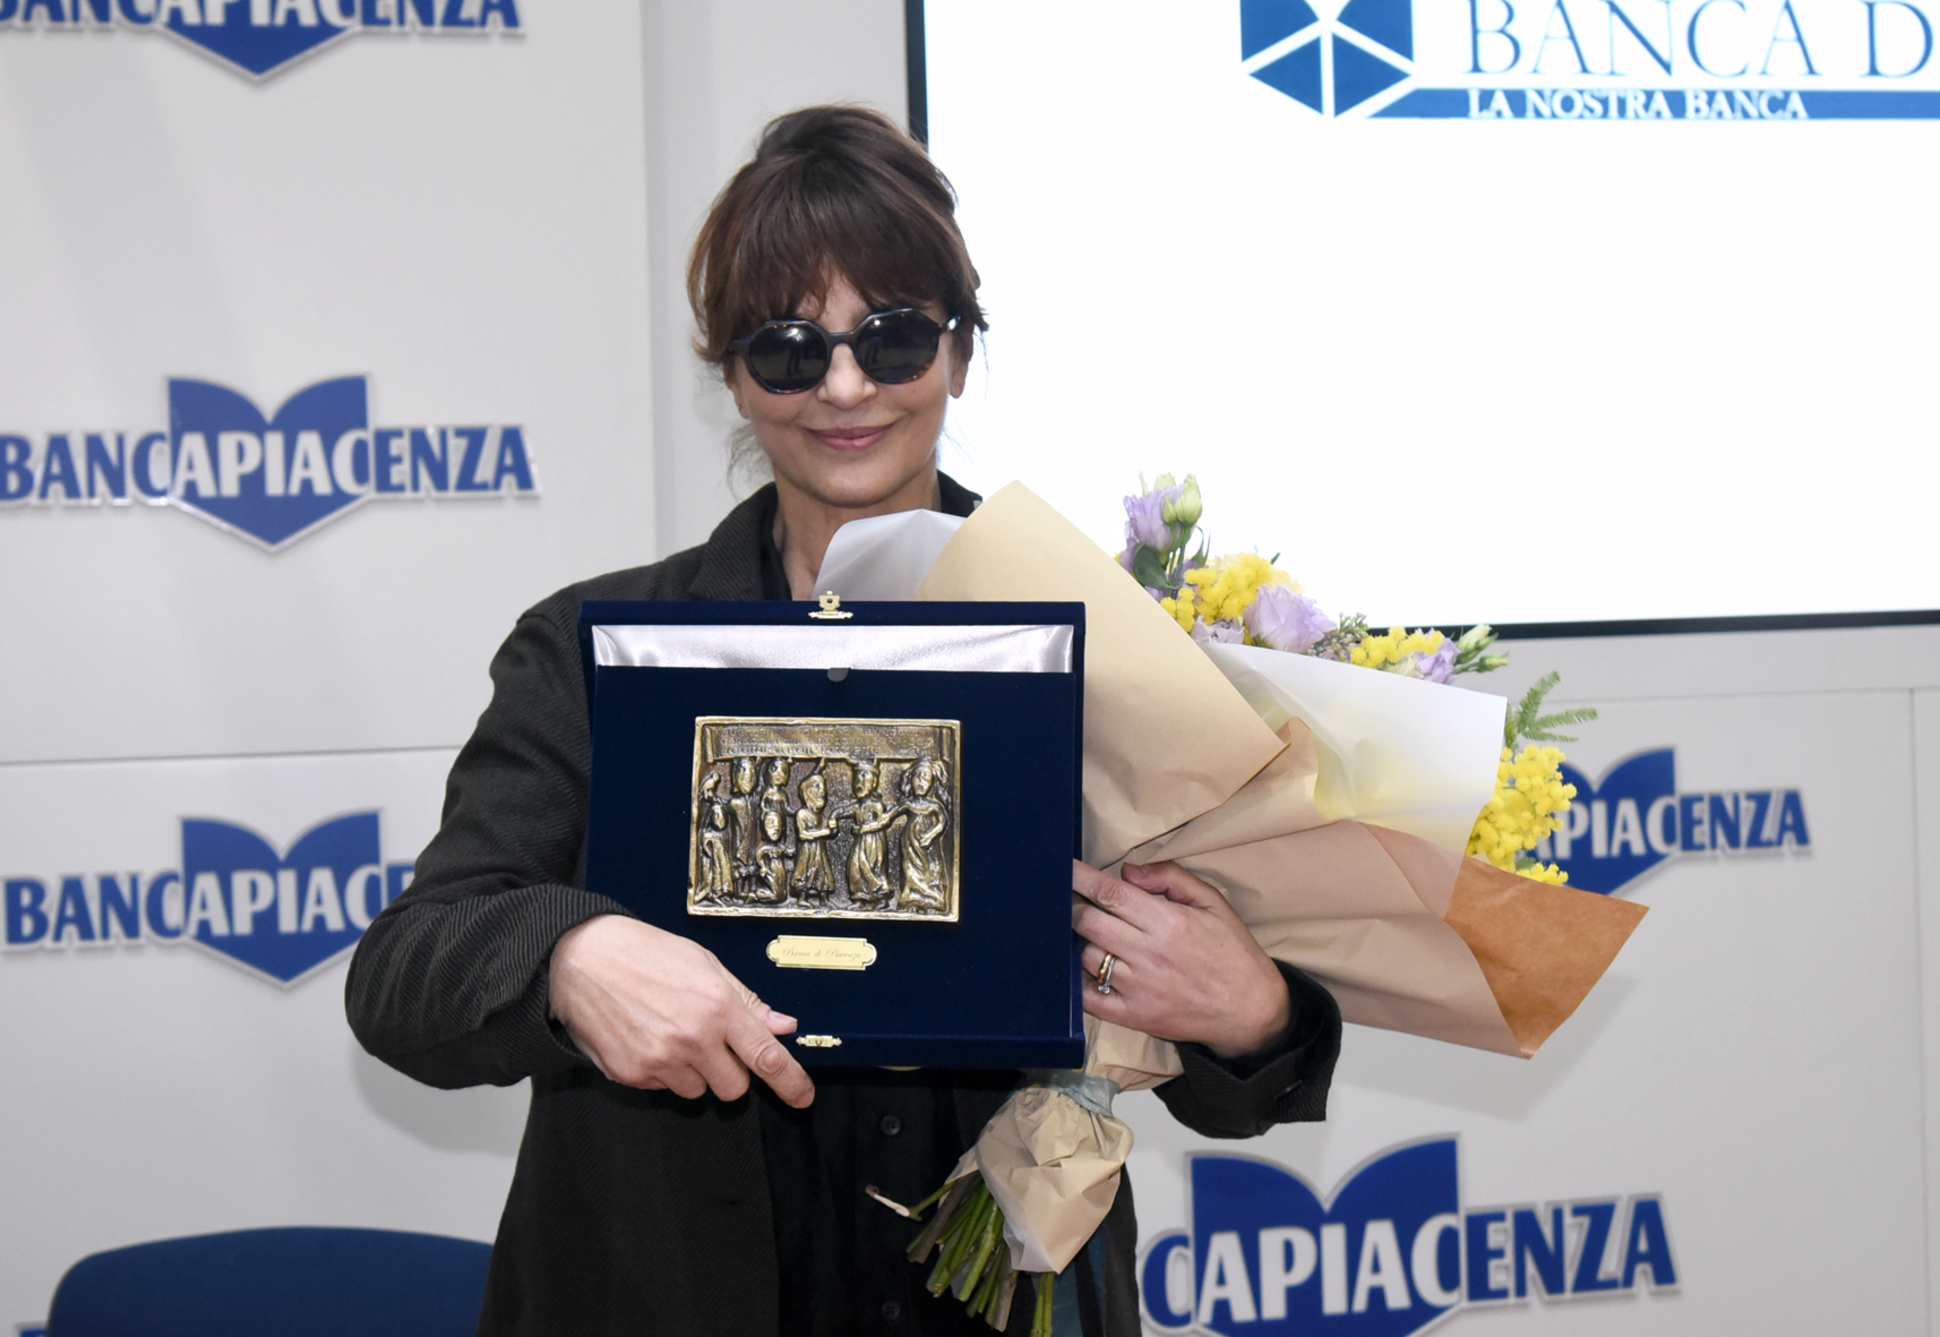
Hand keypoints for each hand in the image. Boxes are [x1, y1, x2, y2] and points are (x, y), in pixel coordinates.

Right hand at [548, 914, 813, 1107]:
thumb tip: (782, 1026)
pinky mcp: (630, 1074)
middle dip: (731, 1072)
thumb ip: (746, 1000)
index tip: (803, 1096)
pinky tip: (647, 1037)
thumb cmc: (645, 952)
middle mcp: (692, 1038)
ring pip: (697, 1091)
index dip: (791, 1082)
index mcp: (717, 1005)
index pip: (766, 1057)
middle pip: (734, 1087)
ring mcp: (659, 1060)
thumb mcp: (705, 963)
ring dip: (693, 1072)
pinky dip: (661, 1070)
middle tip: (712, 1043)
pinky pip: (662, 1088)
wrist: (582, 956)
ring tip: (671, 1032)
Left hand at [1072, 860, 1290, 1059]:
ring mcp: (1137, 988)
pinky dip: (1078, 981)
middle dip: (1071, 906)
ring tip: (1086, 935)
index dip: (1079, 878)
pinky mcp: (1132, 1016)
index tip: (1061, 868)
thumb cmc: (1233, 951)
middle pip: (1088, 922)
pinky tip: (1082, 969)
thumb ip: (1171, 878)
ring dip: (1079, 941)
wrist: (1251, 1010)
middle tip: (1066, 900)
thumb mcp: (1213, 903)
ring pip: (1086, 956)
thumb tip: (1127, 871)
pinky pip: (1089, 997)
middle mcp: (1148, 954)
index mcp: (1167, 921)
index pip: (1109, 893)